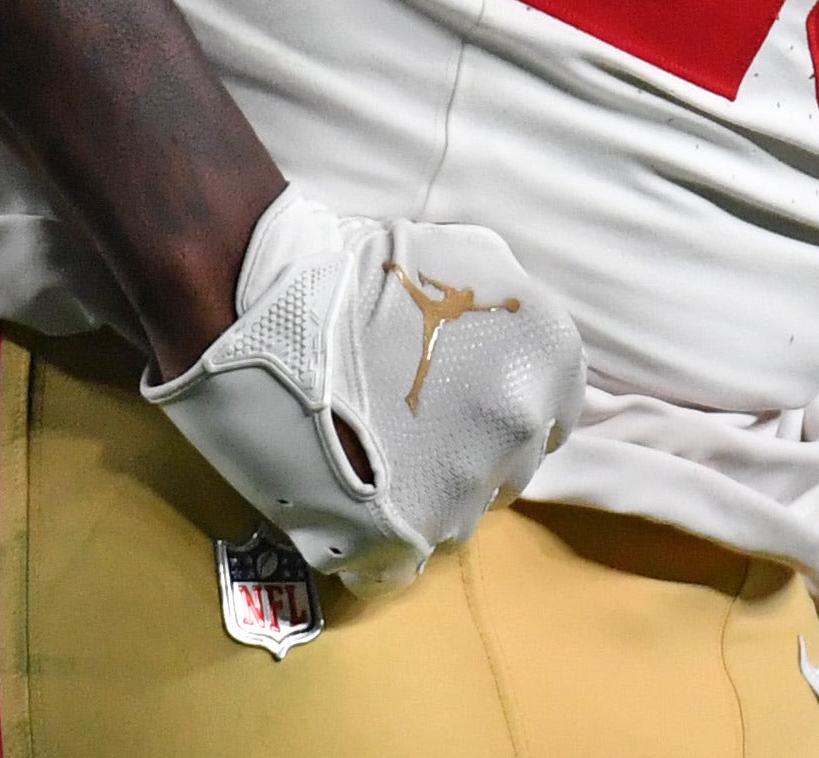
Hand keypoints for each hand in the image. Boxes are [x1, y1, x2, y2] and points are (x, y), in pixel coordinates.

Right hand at [142, 185, 583, 589]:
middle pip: (509, 468)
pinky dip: (382, 542)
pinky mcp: (403, 534)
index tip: (466, 410)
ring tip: (371, 465)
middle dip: (468, 455)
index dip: (504, 413)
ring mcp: (464, 485)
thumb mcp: (469, 259)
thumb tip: (517, 350)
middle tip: (409, 432)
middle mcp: (520, 426)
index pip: (552, 415)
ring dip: (425, 500)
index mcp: (546, 358)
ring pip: (460, 516)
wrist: (267, 304)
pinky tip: (349, 506)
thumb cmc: (363, 271)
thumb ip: (509, 313)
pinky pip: (405, 559)